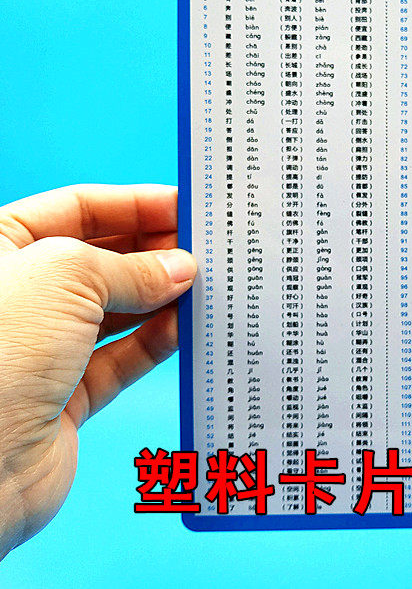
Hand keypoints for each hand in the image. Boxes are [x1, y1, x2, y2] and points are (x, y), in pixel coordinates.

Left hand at [0, 184, 195, 558]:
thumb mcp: (66, 277)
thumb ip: (131, 267)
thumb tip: (180, 268)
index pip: (78, 208)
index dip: (136, 204)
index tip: (186, 206)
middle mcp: (19, 295)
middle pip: (102, 259)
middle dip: (154, 252)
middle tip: (204, 249)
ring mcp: (42, 346)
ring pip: (117, 310)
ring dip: (162, 297)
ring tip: (205, 286)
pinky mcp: (65, 395)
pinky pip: (122, 358)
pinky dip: (156, 341)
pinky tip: (186, 326)